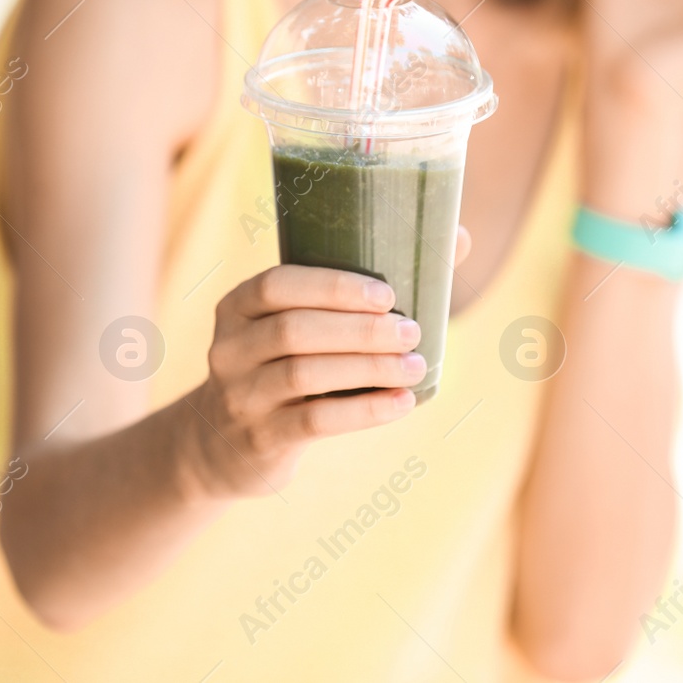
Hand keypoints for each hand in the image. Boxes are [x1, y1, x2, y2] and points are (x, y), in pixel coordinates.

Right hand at [180, 265, 425, 499]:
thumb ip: (361, 289)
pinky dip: (364, 412)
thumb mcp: (299, 324)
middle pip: (294, 330)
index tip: (387, 294)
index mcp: (238, 307)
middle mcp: (230, 349)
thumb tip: (459, 237)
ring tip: (416, 366)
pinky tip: (402, 403)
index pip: (276, 284)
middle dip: (360, 330)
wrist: (224, 445)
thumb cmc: (286, 364)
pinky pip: (314, 421)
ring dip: (368, 368)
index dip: (332, 286)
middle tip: (412, 331)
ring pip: (303, 374)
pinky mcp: (261, 440)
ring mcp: (240, 397)